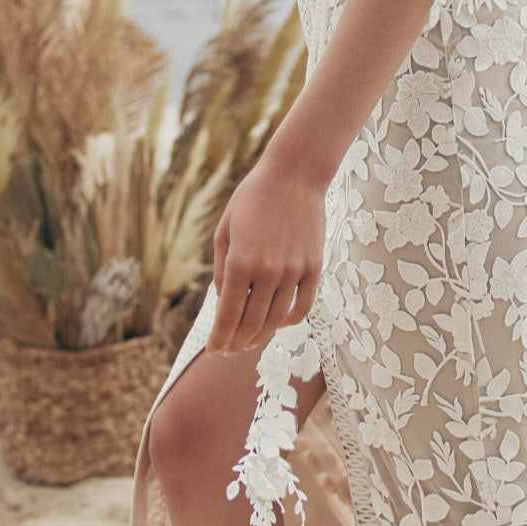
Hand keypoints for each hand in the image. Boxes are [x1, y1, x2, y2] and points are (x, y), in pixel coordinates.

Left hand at [205, 158, 325, 355]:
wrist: (295, 175)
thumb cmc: (253, 198)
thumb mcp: (225, 229)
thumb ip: (222, 269)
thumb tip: (224, 302)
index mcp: (241, 262)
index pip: (227, 316)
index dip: (218, 338)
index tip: (212, 350)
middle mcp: (268, 272)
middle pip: (251, 324)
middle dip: (236, 343)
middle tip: (228, 350)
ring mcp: (294, 271)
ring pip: (276, 320)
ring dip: (260, 336)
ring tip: (249, 341)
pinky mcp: (314, 268)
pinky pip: (302, 307)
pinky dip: (288, 320)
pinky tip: (277, 322)